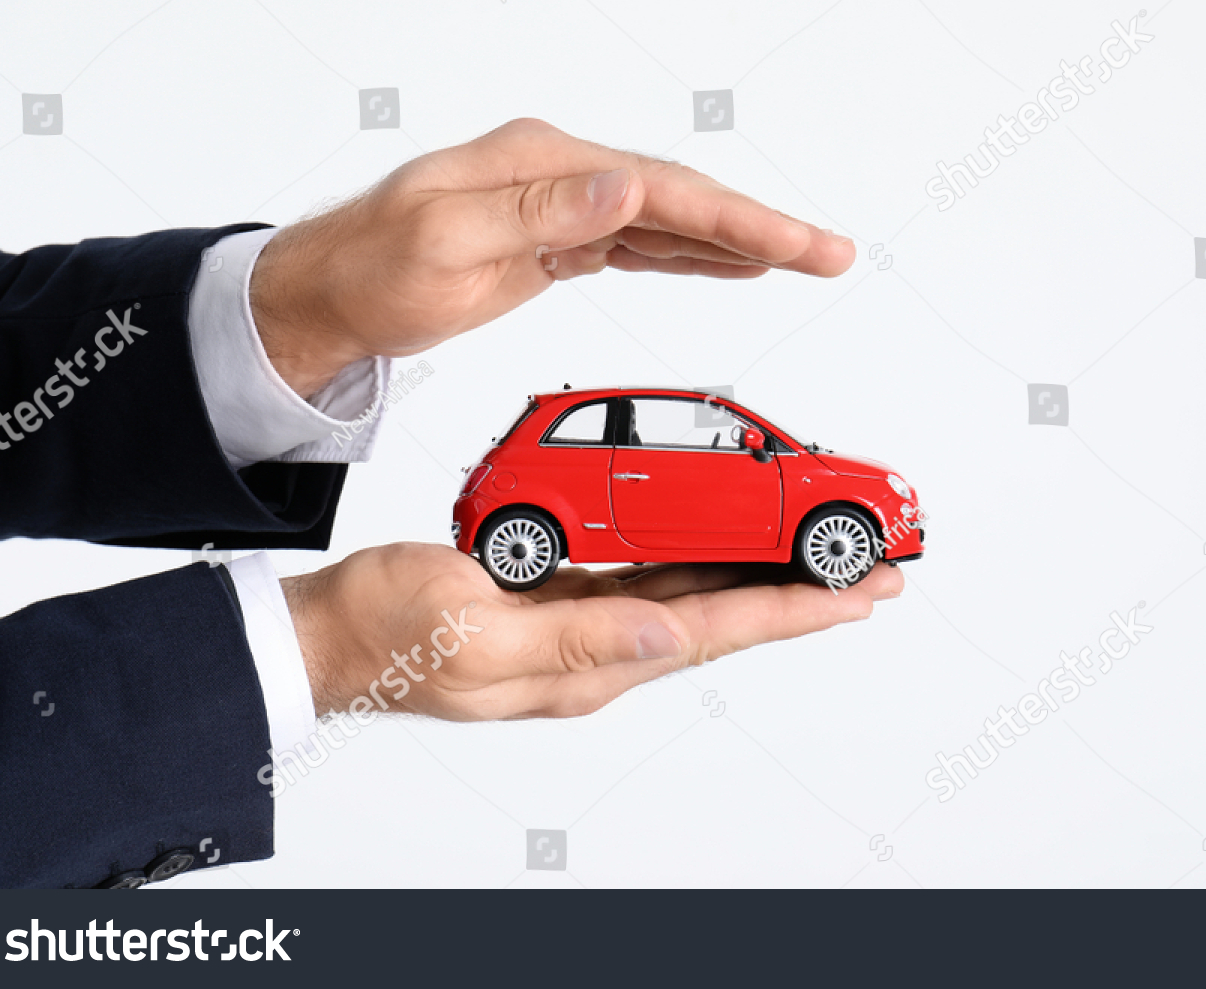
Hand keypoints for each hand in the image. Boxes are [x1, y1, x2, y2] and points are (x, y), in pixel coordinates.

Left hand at [250, 118, 857, 396]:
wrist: (331, 293)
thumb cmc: (371, 269)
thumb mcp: (446, 242)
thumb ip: (542, 212)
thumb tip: (625, 183)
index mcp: (539, 163)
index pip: (659, 188)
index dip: (736, 218)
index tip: (796, 244)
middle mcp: (559, 174)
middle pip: (681, 198)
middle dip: (761, 228)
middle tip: (830, 254)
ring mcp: (560, 204)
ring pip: (668, 219)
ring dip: (736, 240)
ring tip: (803, 257)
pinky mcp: (556, 240)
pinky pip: (639, 242)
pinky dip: (690, 253)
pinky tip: (727, 262)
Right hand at [280, 543, 900, 719]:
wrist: (331, 632)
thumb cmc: (388, 634)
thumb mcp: (477, 636)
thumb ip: (578, 638)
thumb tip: (670, 634)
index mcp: (588, 662)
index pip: (717, 632)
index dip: (794, 611)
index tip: (862, 595)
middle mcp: (599, 647)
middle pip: (726, 616)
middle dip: (802, 593)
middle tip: (874, 573)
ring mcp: (582, 624)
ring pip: (696, 594)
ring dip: (762, 577)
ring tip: (821, 560)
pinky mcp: (561, 598)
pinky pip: (649, 577)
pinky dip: (699, 558)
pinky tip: (722, 543)